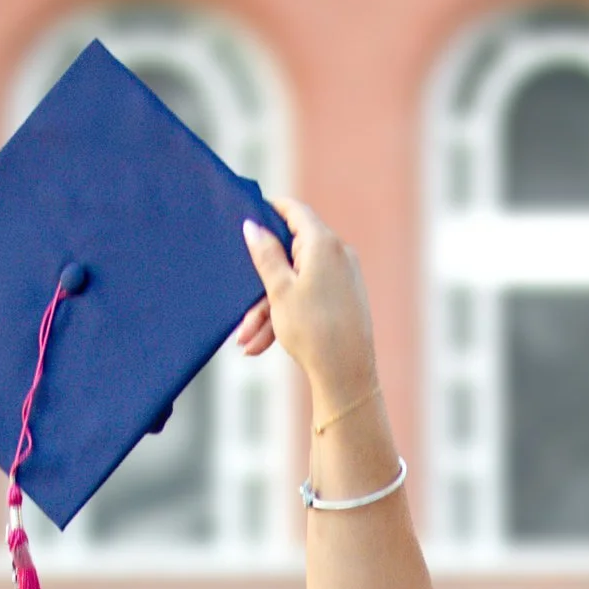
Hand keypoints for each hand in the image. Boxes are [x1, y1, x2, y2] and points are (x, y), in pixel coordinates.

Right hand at [236, 197, 379, 420]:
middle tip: (241, 313)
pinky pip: (310, 298)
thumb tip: (253, 225)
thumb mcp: (279, 290)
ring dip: (269, 311)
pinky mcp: (345, 299)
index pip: (293, 211)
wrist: (348, 378)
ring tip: (248, 342)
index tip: (248, 217)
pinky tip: (264, 344)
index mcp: (323, 242)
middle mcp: (337, 254)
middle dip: (261, 286)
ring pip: (297, 283)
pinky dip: (288, 316)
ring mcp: (343, 277)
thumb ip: (265, 254)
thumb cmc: (314, 331)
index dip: (269, 210)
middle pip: (290, 256)